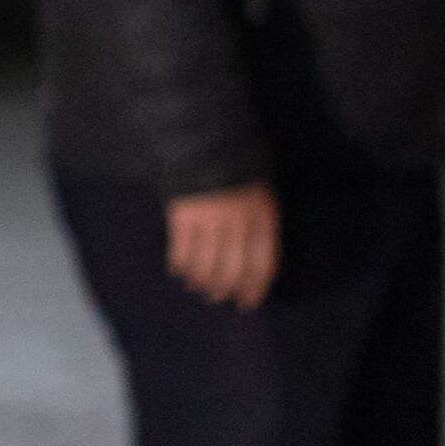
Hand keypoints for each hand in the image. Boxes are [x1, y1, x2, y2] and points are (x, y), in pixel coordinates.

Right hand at [165, 182, 280, 308]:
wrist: (208, 142)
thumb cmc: (240, 170)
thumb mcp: (263, 195)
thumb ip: (260, 226)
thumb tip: (255, 264)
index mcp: (264, 218)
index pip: (263, 264)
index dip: (255, 288)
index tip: (248, 303)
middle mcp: (240, 224)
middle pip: (233, 271)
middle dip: (226, 291)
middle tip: (219, 298)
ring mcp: (211, 221)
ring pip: (207, 266)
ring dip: (203, 283)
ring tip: (199, 288)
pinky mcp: (183, 217)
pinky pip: (182, 251)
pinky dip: (182, 266)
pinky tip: (180, 272)